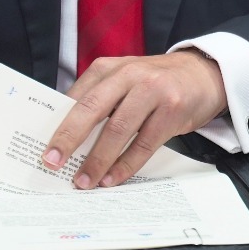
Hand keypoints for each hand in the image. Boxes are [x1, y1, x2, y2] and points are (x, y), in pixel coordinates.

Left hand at [41, 51, 226, 188]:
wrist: (204, 73)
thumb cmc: (156, 82)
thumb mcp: (124, 80)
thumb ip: (99, 99)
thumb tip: (67, 137)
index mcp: (109, 68)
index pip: (77, 98)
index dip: (58, 125)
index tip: (44, 150)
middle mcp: (129, 75)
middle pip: (92, 109)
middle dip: (69, 139)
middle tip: (52, 163)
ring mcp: (153, 91)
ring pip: (118, 130)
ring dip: (98, 160)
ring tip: (84, 181)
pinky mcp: (172, 110)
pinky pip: (143, 143)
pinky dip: (125, 165)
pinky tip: (113, 179)